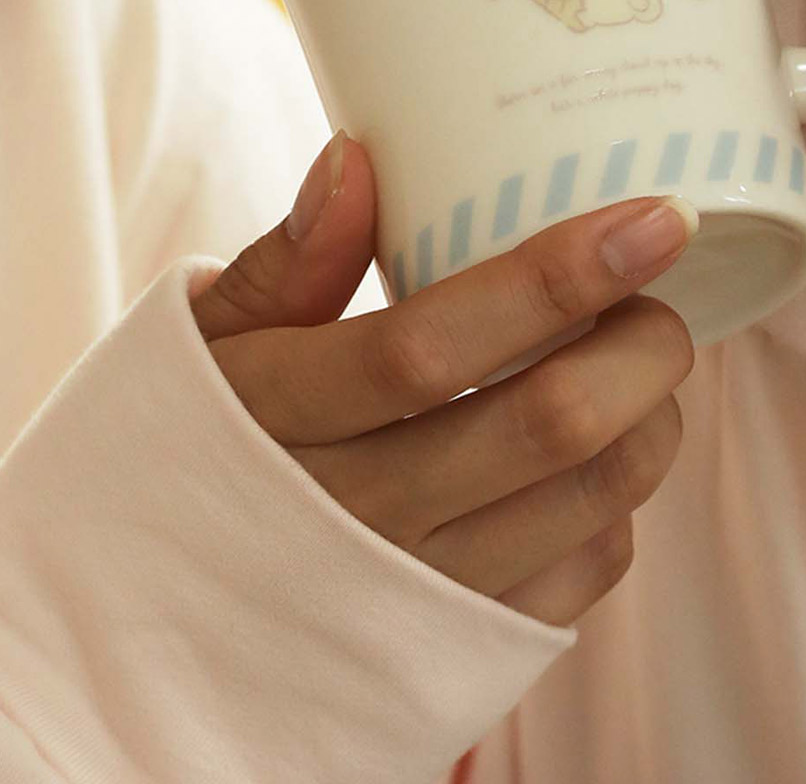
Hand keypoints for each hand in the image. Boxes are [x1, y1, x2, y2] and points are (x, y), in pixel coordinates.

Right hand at [189, 132, 696, 628]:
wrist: (149, 624)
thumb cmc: (190, 447)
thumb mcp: (206, 346)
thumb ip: (288, 258)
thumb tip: (359, 153)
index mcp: (280, 423)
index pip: (432, 347)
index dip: (556, 276)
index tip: (651, 217)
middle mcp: (355, 523)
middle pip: (545, 427)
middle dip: (640, 342)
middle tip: (657, 289)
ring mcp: (416, 599)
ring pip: (591, 500)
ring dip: (650, 414)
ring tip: (637, 357)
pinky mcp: (464, 652)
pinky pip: (586, 571)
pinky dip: (620, 497)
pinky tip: (599, 448)